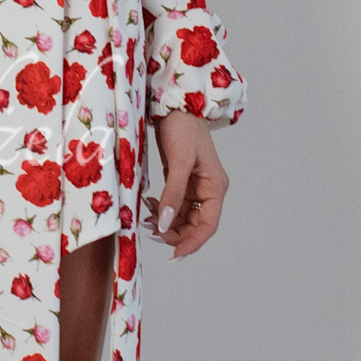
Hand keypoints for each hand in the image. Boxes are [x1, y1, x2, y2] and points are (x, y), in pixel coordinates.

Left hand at [144, 110, 228, 259]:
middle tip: (150, 232)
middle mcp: (208, 189)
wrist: (175, 104)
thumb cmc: (183, 127)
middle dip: (174, 233)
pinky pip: (173, 204)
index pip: (207, 225)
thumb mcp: (179, 162)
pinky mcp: (181, 180)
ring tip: (144, 218)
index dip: (191, 243)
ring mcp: (195, 186)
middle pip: (195, 225)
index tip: (173, 255)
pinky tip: (147, 205)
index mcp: (216, 187)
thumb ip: (173, 194)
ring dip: (165, 222)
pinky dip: (161, 209)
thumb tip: (164, 223)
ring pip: (182, 216)